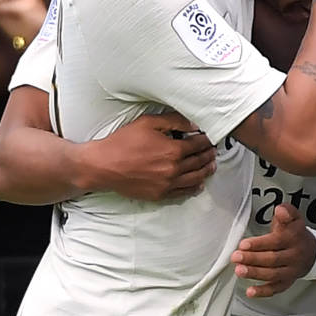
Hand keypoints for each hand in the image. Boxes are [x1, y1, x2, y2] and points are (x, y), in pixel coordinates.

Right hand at [81, 112, 215, 200]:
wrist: (102, 165)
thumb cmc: (123, 142)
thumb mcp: (148, 123)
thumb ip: (174, 121)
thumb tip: (194, 124)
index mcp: (173, 150)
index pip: (198, 144)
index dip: (207, 140)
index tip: (211, 138)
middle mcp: (173, 169)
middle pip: (199, 162)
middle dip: (209, 155)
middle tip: (214, 151)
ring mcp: (167, 184)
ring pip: (194, 178)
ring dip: (206, 171)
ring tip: (212, 166)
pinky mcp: (159, 194)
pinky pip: (182, 192)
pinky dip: (193, 188)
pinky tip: (198, 184)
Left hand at [232, 203, 315, 296]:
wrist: (313, 253)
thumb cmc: (296, 234)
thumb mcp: (294, 218)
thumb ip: (287, 211)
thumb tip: (280, 210)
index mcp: (294, 238)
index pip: (276, 241)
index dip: (259, 244)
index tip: (244, 244)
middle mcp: (294, 255)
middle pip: (272, 259)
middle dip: (252, 259)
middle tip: (236, 257)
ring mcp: (291, 270)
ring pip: (272, 274)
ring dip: (254, 273)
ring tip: (239, 270)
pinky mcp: (287, 282)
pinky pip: (276, 289)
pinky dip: (263, 291)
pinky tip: (250, 291)